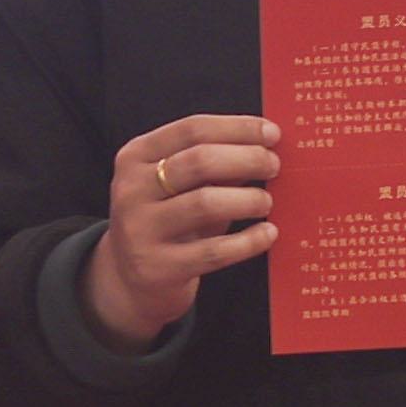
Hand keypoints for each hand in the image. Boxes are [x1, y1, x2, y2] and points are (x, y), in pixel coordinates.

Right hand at [86, 114, 278, 345]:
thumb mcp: (179, 185)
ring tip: (266, 202)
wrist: (131, 278)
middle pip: (199, 161)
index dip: (238, 128)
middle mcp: (131, 189)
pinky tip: (267, 234)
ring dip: (248, 199)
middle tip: (274, 166)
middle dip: (247, 159)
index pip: (192, 129)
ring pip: (206, 203)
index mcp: (136, 157)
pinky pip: (214, 251)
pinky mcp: (158, 267)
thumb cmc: (168, 220)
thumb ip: (215, 164)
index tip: (271, 133)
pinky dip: (249, 241)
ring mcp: (140, 229)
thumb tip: (266, 145)